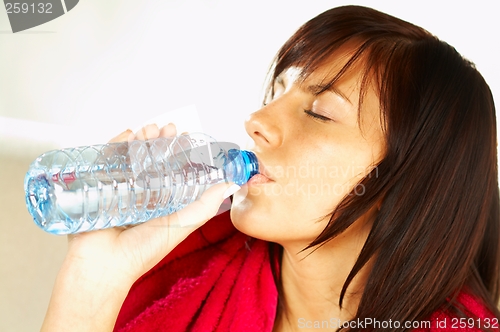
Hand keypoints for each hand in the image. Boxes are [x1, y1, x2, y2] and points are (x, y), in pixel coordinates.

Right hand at [41, 124, 239, 331]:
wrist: (103, 265)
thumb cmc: (141, 251)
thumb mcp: (180, 225)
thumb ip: (204, 206)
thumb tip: (231, 185)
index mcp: (160, 203)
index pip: (171, 171)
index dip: (178, 152)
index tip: (184, 136)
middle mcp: (140, 194)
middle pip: (151, 160)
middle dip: (160, 141)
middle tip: (167, 128)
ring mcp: (118, 189)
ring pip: (131, 157)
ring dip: (141, 139)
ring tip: (150, 129)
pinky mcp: (97, 186)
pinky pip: (106, 161)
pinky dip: (116, 144)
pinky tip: (127, 134)